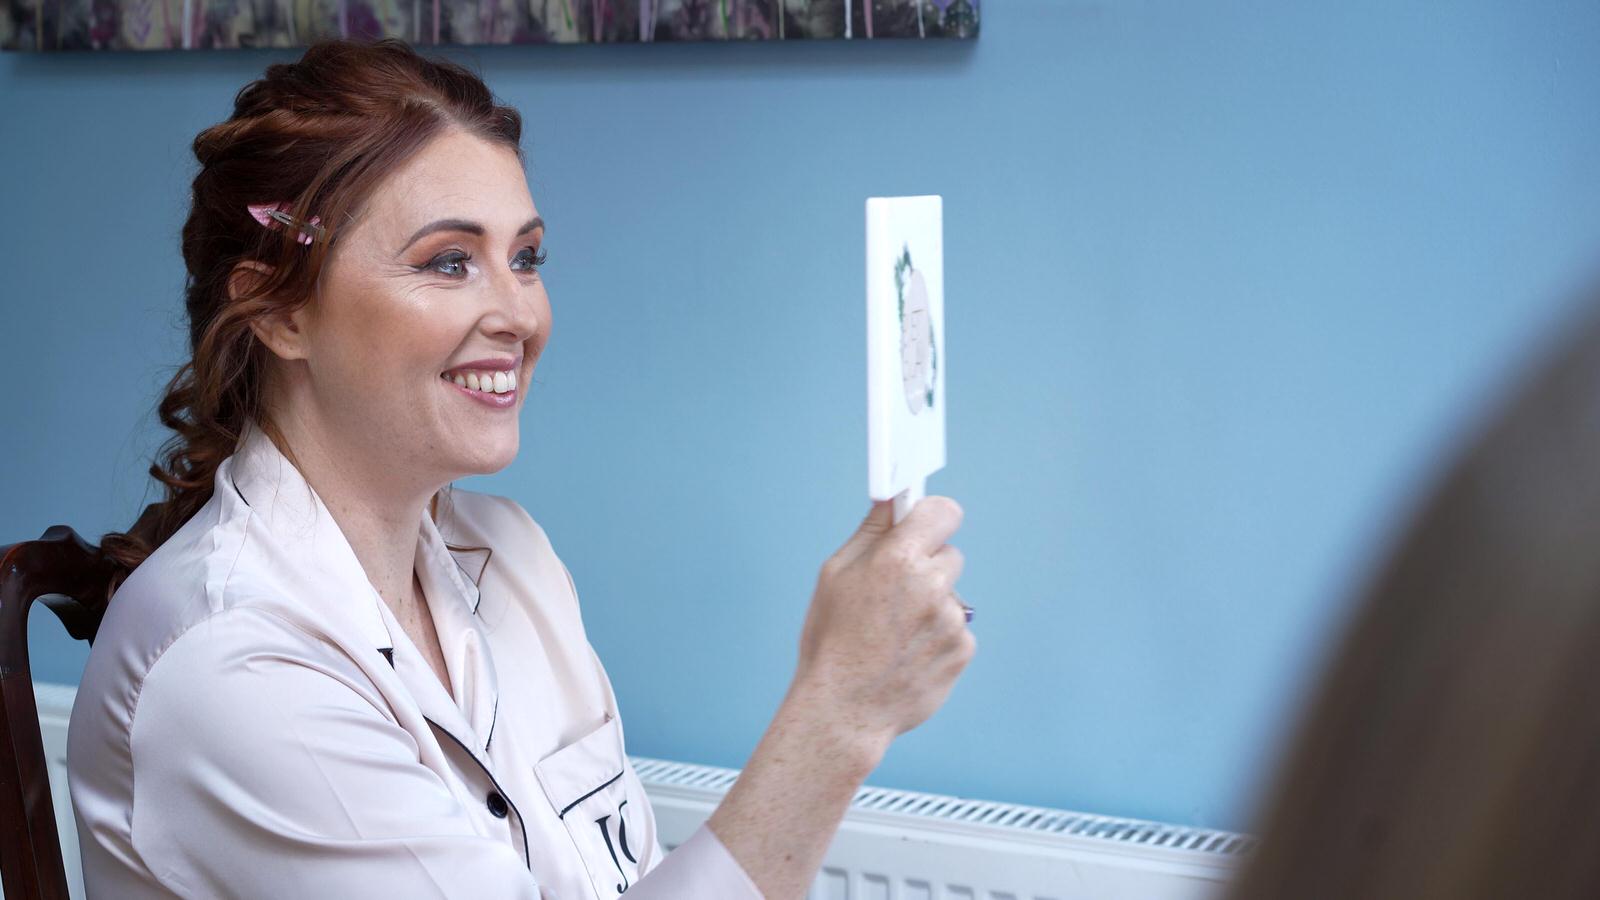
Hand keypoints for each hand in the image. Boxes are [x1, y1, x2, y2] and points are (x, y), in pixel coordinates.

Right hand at [792, 496, 973, 751]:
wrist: (843, 710)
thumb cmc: (831, 641)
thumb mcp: (835, 576)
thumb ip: (871, 533)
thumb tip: (889, 500)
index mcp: (897, 559)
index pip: (943, 511)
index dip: (931, 518)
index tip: (924, 526)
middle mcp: (930, 585)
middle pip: (949, 554)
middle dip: (927, 566)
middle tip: (894, 593)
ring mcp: (950, 620)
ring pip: (951, 595)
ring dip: (931, 605)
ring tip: (895, 634)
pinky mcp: (962, 649)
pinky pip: (956, 629)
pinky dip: (937, 638)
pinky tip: (908, 654)